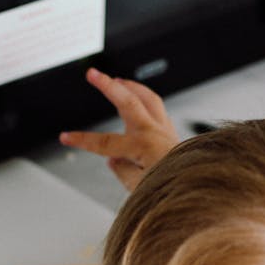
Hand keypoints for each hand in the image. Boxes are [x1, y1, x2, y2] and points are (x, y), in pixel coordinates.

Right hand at [60, 68, 178, 190]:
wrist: (199, 190)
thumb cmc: (172, 190)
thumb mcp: (139, 189)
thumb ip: (122, 172)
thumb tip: (113, 160)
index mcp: (143, 147)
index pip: (104, 142)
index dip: (82, 139)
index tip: (66, 136)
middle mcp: (155, 133)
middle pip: (127, 101)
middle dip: (107, 85)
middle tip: (92, 73)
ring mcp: (166, 131)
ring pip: (147, 98)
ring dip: (130, 86)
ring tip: (116, 79)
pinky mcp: (172, 134)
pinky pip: (157, 109)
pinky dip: (145, 99)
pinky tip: (139, 100)